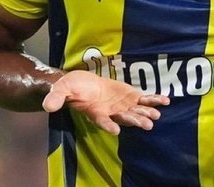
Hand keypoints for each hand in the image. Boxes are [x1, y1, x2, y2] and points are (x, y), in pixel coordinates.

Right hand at [42, 70, 169, 133]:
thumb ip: (57, 97)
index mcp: (95, 112)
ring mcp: (122, 105)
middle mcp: (111, 112)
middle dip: (135, 121)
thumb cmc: (73, 87)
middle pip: (124, 119)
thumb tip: (47, 106)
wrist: (84, 82)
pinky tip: (166, 101)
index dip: (108, 125)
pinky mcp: (131, 96)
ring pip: (136, 111)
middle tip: (146, 126)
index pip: (102, 121)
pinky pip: (144, 100)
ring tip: (156, 116)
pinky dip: (154, 100)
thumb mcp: (63, 89)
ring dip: (146, 114)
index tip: (115, 129)